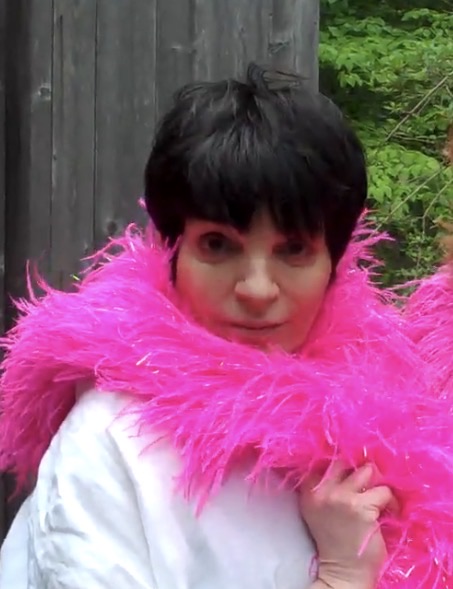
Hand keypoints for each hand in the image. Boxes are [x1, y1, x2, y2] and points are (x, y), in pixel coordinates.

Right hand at [299, 462, 393, 588]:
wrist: (343, 572)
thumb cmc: (335, 540)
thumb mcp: (320, 509)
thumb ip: (326, 487)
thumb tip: (350, 465)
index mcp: (309, 490)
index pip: (325, 460)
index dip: (342, 465)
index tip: (352, 475)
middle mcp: (322, 491)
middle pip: (345, 461)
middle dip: (359, 471)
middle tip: (368, 485)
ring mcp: (342, 497)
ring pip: (367, 471)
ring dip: (377, 484)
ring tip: (379, 500)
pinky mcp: (362, 508)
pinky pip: (385, 491)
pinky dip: (391, 501)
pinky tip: (389, 513)